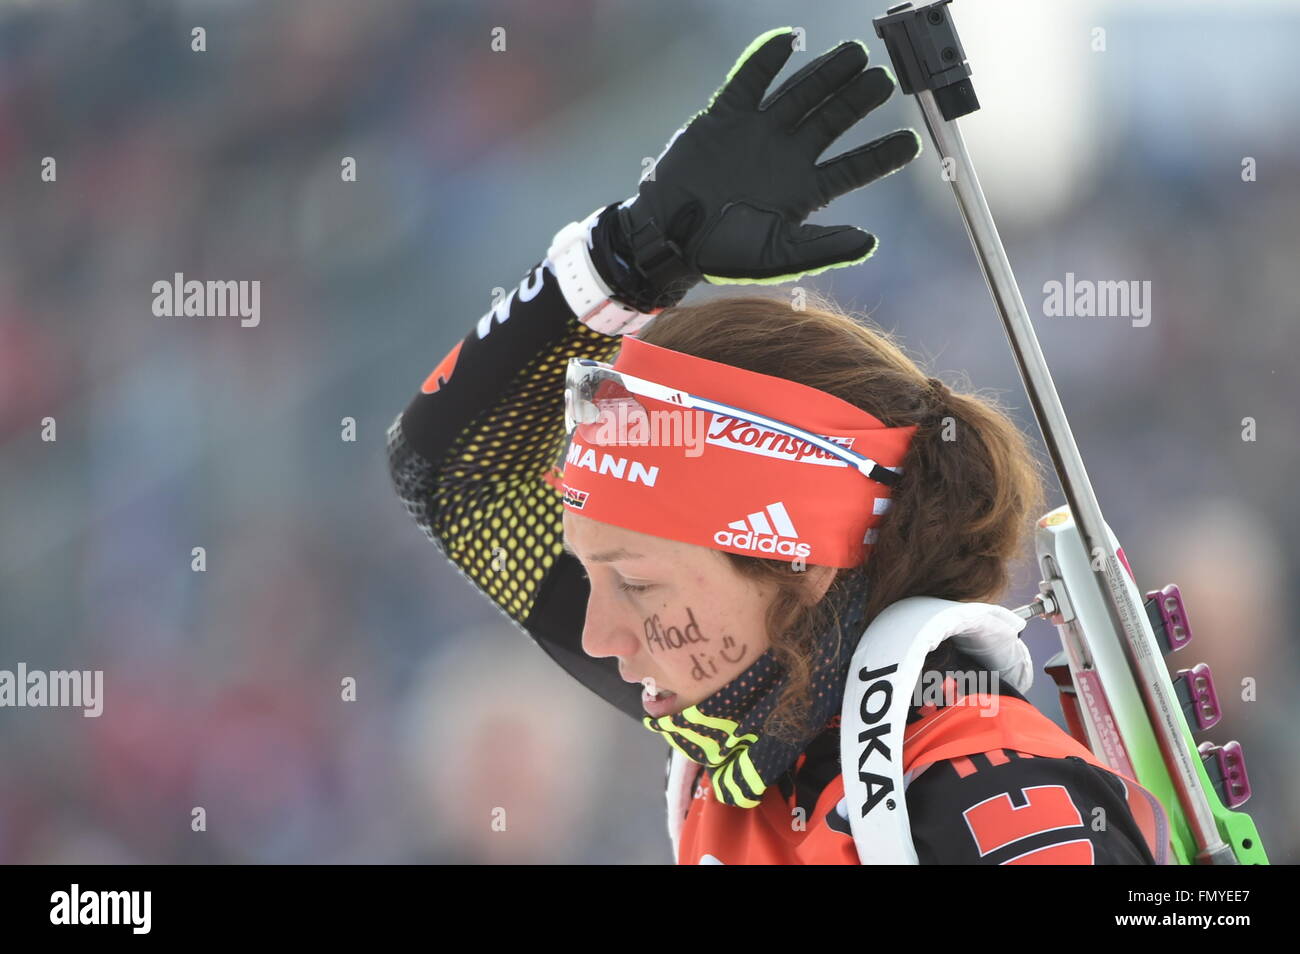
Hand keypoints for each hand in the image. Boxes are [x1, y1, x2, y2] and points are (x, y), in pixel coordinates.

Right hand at [598, 26, 920, 310]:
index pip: (853, 168)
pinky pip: (748, 82)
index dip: (882, 154)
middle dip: (858, 100)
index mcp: (804, 190)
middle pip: (833, 120)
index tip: (912, 142)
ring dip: (826, 74)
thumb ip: (823, 248)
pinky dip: (765, 60)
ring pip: (800, 94)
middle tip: (884, 81)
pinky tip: (788, 39)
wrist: (670, 237)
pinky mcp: (725, 117)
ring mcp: (758, 133)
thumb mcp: (778, 255)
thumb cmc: (723, 253)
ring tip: (854, 55)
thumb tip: (870, 243)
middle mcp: (787, 156)